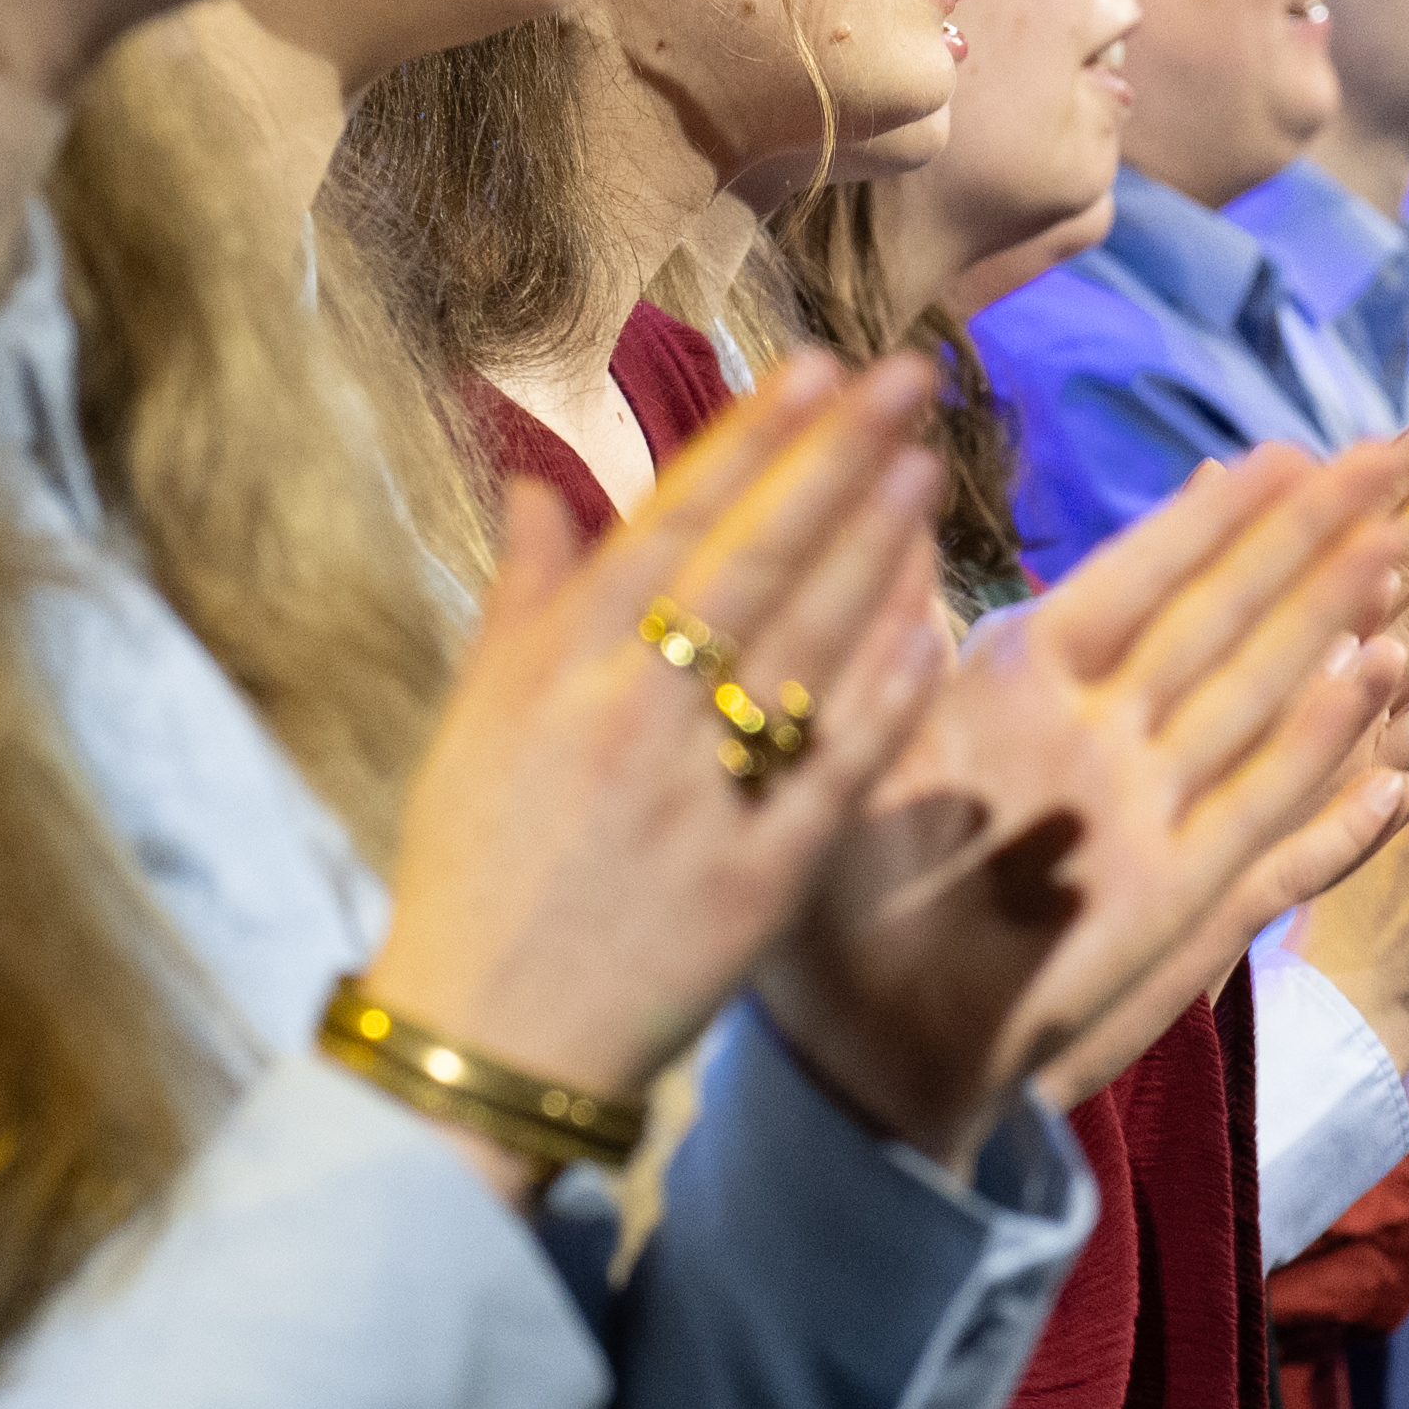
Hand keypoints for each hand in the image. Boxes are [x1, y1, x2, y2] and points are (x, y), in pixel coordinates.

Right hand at [366, 355, 965, 1178]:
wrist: (482, 1042)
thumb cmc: (476, 870)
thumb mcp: (474, 723)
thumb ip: (521, 595)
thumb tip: (537, 475)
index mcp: (558, 671)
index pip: (672, 529)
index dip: (749, 443)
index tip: (813, 365)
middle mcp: (629, 719)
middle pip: (752, 567)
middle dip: (834, 462)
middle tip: (905, 378)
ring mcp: (698, 799)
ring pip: (803, 650)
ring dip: (873, 552)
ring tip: (928, 469)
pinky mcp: (757, 880)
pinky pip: (835, 769)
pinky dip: (883, 695)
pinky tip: (933, 625)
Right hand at [775, 439, 1408, 1144]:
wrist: (872, 1081)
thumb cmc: (831, 917)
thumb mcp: (837, 760)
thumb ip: (892, 653)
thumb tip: (899, 543)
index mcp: (1008, 702)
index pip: (1134, 580)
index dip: (1212, 516)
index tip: (1275, 454)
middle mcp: (1095, 753)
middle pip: (1223, 622)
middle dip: (1304, 535)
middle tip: (1383, 459)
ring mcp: (1151, 832)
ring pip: (1268, 704)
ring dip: (1336, 620)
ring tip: (1400, 545)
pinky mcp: (1185, 913)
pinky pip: (1282, 818)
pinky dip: (1340, 757)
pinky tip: (1389, 706)